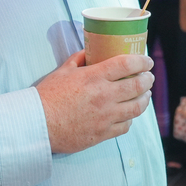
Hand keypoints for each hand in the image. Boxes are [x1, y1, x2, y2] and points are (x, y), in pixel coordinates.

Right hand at [36, 51, 154, 153]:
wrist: (37, 125)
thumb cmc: (47, 96)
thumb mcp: (62, 71)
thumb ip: (79, 60)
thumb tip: (89, 51)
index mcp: (94, 77)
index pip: (127, 64)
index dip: (142, 61)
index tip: (147, 61)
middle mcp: (104, 96)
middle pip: (138, 86)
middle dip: (148, 79)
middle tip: (149, 77)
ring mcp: (105, 116)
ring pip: (137, 107)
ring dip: (144, 99)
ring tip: (145, 95)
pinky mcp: (103, 133)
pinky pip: (125, 126)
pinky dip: (130, 119)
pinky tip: (128, 115)